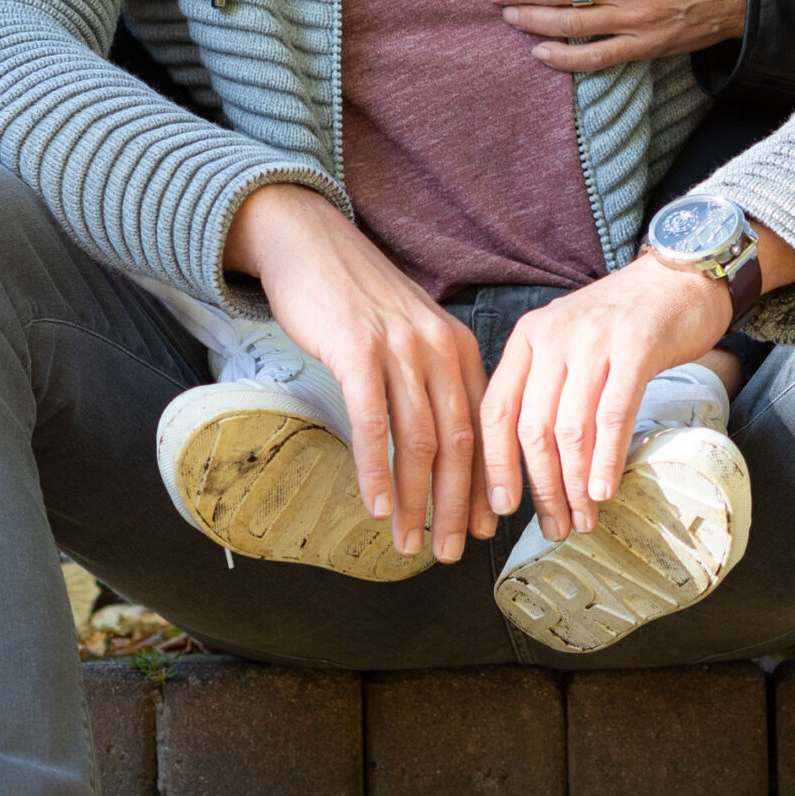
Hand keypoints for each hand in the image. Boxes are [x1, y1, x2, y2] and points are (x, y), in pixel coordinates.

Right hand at [223, 184, 495, 561]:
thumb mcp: (411, 333)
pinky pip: (374, 423)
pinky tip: (376, 505)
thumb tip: (440, 442)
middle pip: (459, 444)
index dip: (484, 484)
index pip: (484, 430)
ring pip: (419, 441)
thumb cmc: (357, 297)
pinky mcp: (359, 351)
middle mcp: (440, 350)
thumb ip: (431, 379)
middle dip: (455, 507)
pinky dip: (377, 470)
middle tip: (449, 552)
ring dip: (416, 501)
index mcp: (461, 350)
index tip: (481, 528)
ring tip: (409, 542)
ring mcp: (400, 350)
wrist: (310, 243)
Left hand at [480, 222, 794, 538]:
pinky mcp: (634, 348)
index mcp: (528, 338)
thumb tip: (533, 463)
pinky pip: (611, 414)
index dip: (495, 465)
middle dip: (540, 487)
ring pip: (570, 428)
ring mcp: (593, 340)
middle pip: (532, 428)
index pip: (496, 410)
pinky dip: (605, 458)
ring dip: (574, 483)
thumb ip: (546, 387)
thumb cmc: (624, 319)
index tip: (500, 507)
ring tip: (583, 518)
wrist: (680, 276)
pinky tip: (604, 488)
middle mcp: (552, 337)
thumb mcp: (569, 342)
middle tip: (554, 526)